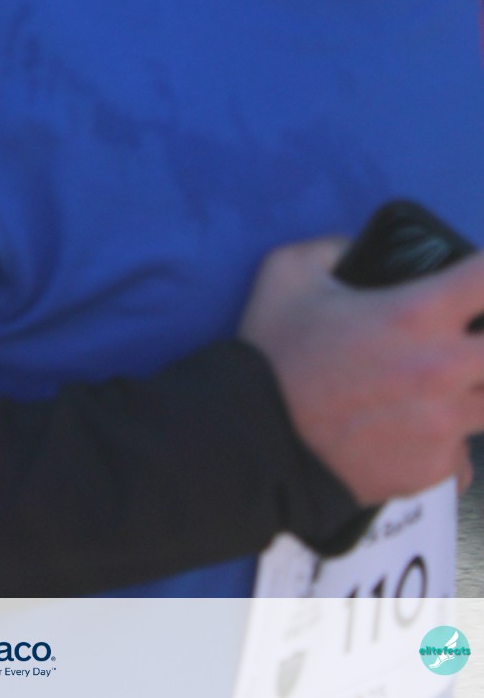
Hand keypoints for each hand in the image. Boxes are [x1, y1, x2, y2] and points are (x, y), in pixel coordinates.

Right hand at [239, 237, 483, 503]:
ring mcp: (446, 426)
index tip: (474, 279)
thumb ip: (334, 248)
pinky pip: (462, 455)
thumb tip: (358, 250)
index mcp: (416, 313)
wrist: (256, 440)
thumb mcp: (288, 271)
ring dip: (470, 391)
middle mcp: (445, 368)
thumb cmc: (274, 352)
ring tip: (428, 389)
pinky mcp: (435, 470)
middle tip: (459, 339)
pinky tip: (409, 435)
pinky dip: (444, 444)